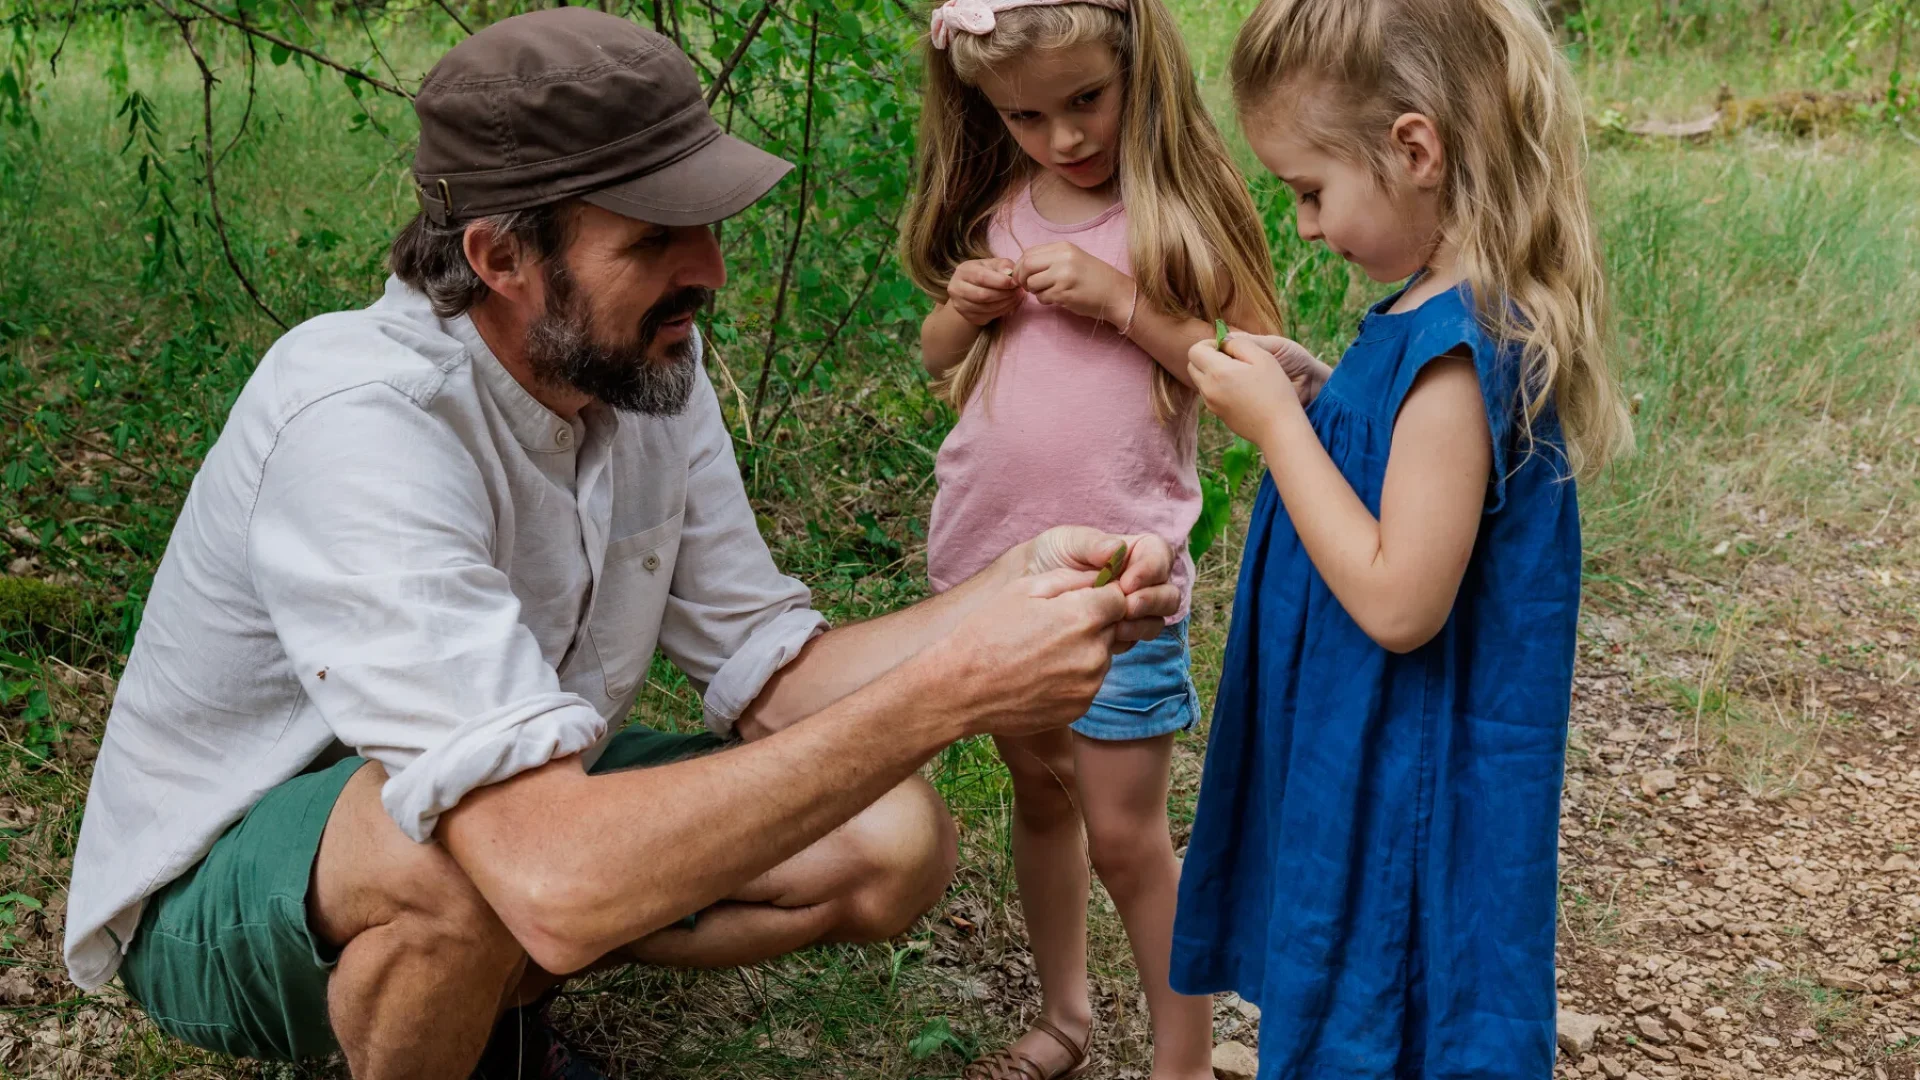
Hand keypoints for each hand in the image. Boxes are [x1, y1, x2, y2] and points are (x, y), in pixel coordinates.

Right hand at [941, 568, 1128, 737]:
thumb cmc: (987, 632)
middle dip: (1092, 624)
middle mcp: (1094, 652)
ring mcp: (1089, 684)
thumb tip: (1102, 575)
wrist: (961, 688)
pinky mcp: (1080, 707)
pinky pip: (1087, 683)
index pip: (1121, 598)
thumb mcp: (1023, 589)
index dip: (1101, 596)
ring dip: (1082, 651)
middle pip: (1113, 628)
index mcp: (1084, 616)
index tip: (1079, 601)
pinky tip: (1041, 674)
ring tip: (1042, 653)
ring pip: (1101, 657)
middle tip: (1053, 628)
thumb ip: (1071, 578)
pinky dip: (1072, 677)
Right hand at [945, 258, 1022, 326]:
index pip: (982, 277)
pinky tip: (1009, 304)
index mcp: (963, 271)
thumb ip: (1002, 265)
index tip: (1015, 283)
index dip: (1000, 281)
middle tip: (1018, 291)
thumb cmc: (985, 273)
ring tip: (1016, 296)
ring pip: (986, 308)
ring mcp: (960, 304)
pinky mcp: (968, 316)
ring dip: (1005, 303)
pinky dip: (1002, 311)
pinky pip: (988, 316)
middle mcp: (957, 288)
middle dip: (1004, 294)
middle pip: (983, 295)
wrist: (971, 289)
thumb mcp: (993, 264)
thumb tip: (1010, 273)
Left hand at [1013, 242, 1132, 325]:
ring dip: (1034, 291)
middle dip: (1021, 278)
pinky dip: (1045, 300)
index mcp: (1063, 247)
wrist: (1116, 293)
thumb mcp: (1073, 258)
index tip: (1023, 275)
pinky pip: (1042, 297)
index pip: (1029, 253)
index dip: (1020, 266)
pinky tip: (1057, 299)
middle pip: (1026, 265)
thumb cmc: (1094, 278)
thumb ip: (1050, 259)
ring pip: (1032, 283)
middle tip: (1027, 286)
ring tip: (1047, 292)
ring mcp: (1063, 276)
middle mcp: (1063, 258)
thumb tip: (1023, 267)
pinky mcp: (1064, 293)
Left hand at [1024, 525, 1178, 649]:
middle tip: (1127, 606)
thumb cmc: (1046, 556)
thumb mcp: (1065, 541)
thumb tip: (1117, 551)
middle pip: (1168, 591)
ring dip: (1144, 623)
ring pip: (1158, 619)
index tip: (1127, 582)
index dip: (1152, 569)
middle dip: (1153, 600)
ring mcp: (1132, 609)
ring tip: (1117, 625)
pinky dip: (1127, 639)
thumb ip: (1092, 544)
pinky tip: (1107, 638)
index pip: (1160, 555)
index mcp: (1132, 552)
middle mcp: (1139, 581)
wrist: (1020, 587)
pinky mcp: (1119, 632)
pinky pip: (1136, 639)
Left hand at [1188, 333, 1319, 444]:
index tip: (1229, 348)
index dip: (1210, 344)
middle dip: (1207, 357)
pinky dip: (1219, 387)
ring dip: (1213, 373)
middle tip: (1233, 360)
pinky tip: (1242, 390)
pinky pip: (1210, 394)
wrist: (1279, 429)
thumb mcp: (1262, 357)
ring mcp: (1211, 404)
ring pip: (1200, 380)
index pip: (1194, 350)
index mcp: (1217, 372)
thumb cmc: (1275, 391)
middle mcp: (1208, 389)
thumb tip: (1223, 341)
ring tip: (1240, 375)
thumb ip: (1239, 343)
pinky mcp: (1218, 415)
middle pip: (1193, 365)